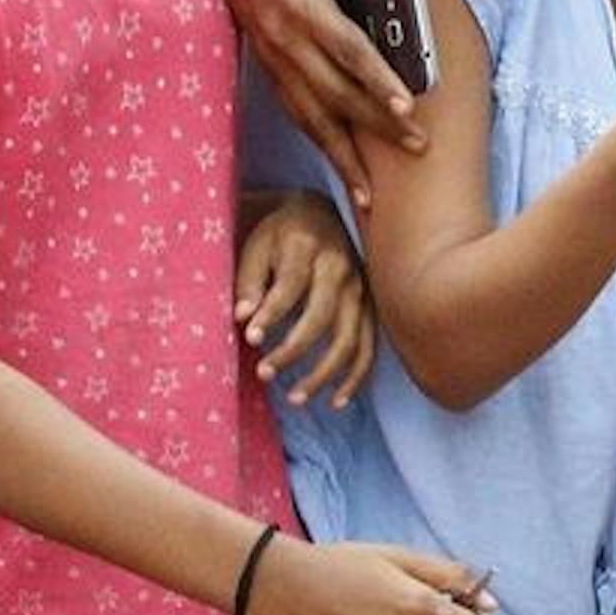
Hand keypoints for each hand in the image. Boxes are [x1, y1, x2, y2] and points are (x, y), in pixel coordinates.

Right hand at [212, 0, 422, 203]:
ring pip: (307, 115)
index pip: (346, 49)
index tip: (407, 107)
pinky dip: (320, 140)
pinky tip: (342, 166)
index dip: (377, 79)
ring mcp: (269, 55)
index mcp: (300, 2)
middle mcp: (280, 36)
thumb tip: (415, 7)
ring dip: (341, 155)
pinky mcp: (266, 66)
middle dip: (374, 125)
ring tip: (370, 194)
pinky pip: (296, 110)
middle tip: (417, 147)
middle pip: (331, 93)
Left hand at [235, 193, 373, 408]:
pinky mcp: (372, 305)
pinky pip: (370, 346)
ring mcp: (362, 288)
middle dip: (293, 350)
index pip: (290, 286)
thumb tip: (243, 318)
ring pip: (350, 338)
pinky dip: (356, 376)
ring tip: (295, 398)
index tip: (251, 340)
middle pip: (322, 316)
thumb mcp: (257, 246)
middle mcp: (341, 267)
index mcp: (307, 246)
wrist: (322, 214)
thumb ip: (250, 281)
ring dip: (324, 372)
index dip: (271, 314)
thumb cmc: (280, 235)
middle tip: (263, 373)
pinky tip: (337, 400)